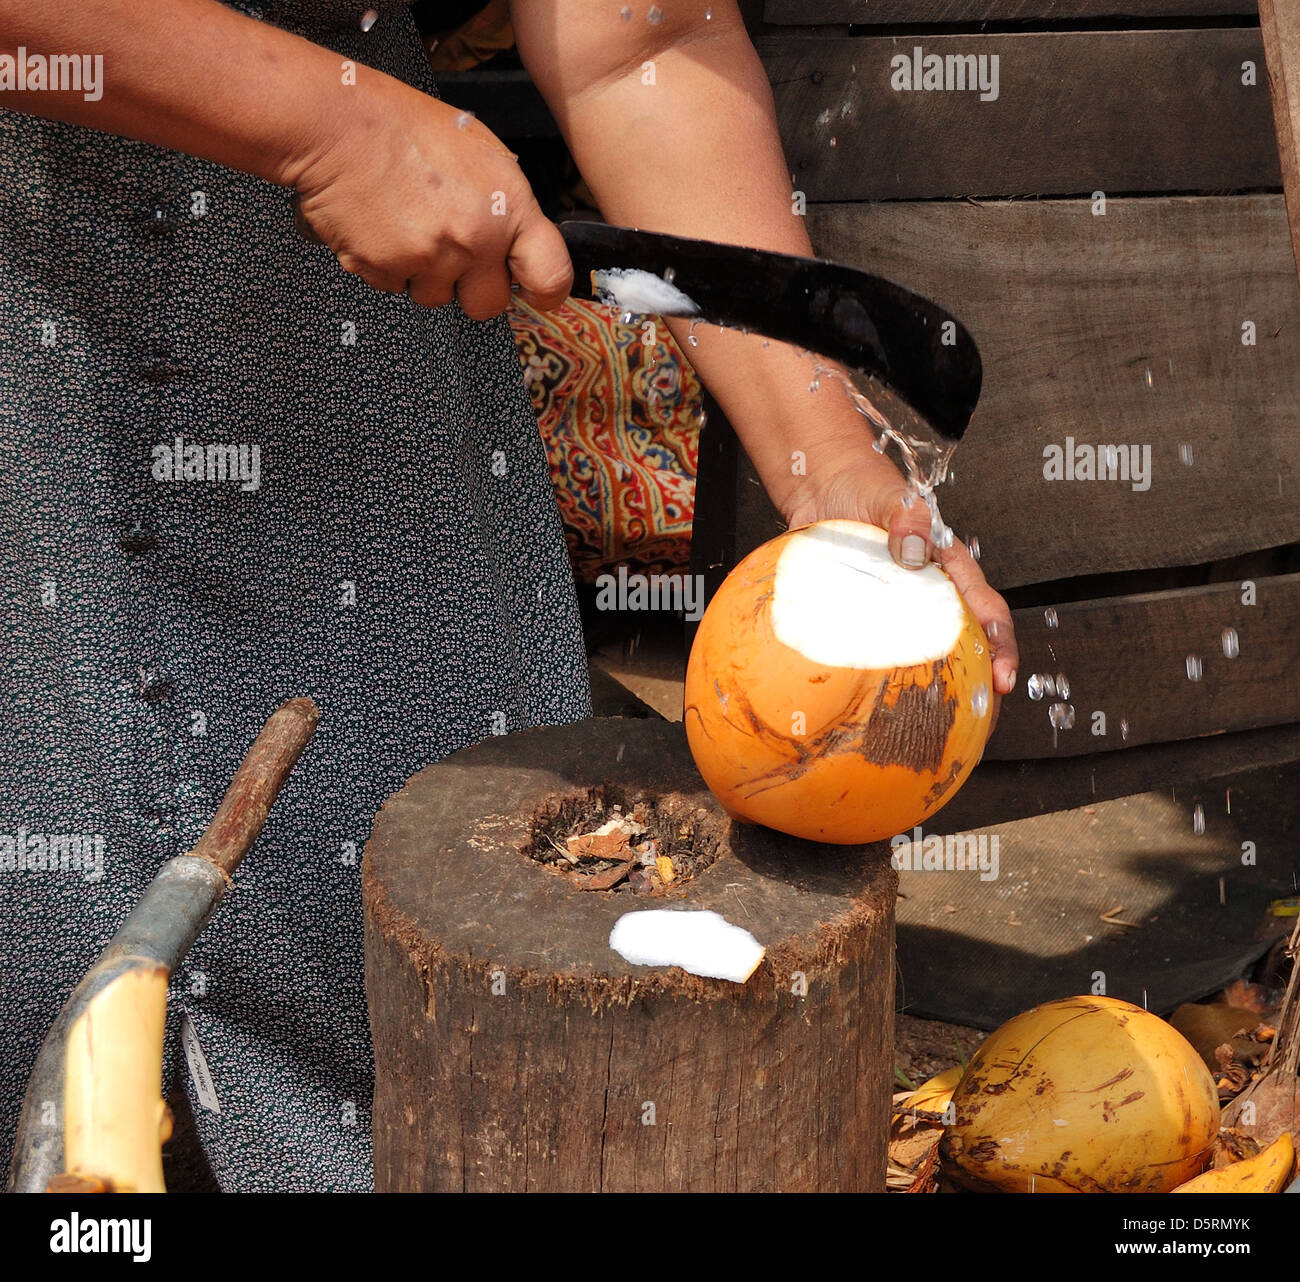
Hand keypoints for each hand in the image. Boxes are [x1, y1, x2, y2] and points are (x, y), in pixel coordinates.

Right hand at [287, 73, 570, 316]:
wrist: (335, 122)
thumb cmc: (404, 127)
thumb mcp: (479, 153)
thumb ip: (504, 207)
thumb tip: (517, 247)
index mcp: (508, 207)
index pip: (550, 276)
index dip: (543, 291)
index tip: (533, 292)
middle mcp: (475, 238)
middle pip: (488, 305)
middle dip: (470, 287)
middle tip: (449, 251)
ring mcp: (430, 259)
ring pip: (436, 298)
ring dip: (423, 274)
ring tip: (406, 224)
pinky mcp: (387, 270)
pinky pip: (395, 287)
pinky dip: (387, 266)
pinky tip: (381, 227)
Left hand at [783, 450, 1019, 728]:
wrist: (822, 488)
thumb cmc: (867, 489)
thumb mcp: (894, 498)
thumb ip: (907, 521)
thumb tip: (914, 554)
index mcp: (948, 568)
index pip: (986, 611)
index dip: (1001, 647)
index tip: (1003, 679)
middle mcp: (927, 593)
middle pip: (963, 644)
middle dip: (977, 684)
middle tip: (979, 722)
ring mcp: (895, 608)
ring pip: (921, 653)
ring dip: (930, 687)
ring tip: (929, 725)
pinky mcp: (863, 614)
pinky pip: (875, 648)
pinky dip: (877, 675)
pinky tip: (869, 703)